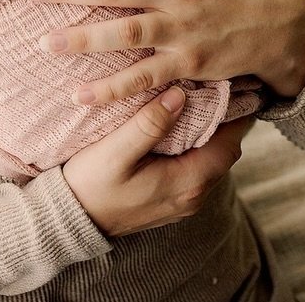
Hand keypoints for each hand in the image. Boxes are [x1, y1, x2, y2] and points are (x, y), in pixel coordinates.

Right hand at [62, 86, 253, 237]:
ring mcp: (183, 202)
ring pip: (210, 161)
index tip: (225, 84)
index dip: (233, 114)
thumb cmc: (90, 185)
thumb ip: (149, 124)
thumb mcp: (115, 152)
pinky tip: (178, 127)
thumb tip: (179, 95)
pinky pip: (195, 169)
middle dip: (223, 120)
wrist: (71, 220)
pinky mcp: (170, 200)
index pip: (229, 144)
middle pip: (224, 152)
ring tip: (197, 100)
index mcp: (187, 183)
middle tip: (211, 85)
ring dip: (208, 133)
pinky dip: (195, 146)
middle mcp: (193, 196)